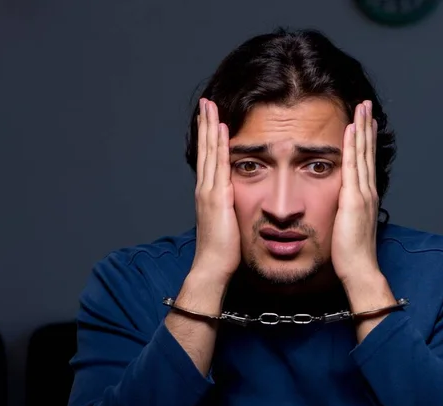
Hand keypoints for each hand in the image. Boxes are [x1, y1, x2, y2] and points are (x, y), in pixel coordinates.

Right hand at [190, 99, 240, 284]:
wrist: (212, 266)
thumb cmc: (222, 251)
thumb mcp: (227, 225)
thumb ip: (230, 211)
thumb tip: (237, 206)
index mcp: (208, 195)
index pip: (208, 159)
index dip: (208, 139)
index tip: (211, 120)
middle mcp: (205, 189)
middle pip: (205, 150)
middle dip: (206, 125)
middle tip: (206, 103)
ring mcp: (209, 192)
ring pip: (209, 152)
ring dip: (210, 128)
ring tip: (210, 106)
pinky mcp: (216, 198)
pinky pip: (219, 166)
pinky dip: (219, 146)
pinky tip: (222, 129)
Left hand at [331, 101, 380, 287]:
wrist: (359, 268)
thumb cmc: (351, 254)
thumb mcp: (347, 226)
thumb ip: (345, 212)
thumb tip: (338, 205)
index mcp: (365, 197)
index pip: (365, 162)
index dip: (365, 141)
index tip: (363, 122)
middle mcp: (367, 191)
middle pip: (367, 152)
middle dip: (366, 126)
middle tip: (366, 104)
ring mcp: (363, 194)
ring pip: (362, 154)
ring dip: (362, 128)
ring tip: (362, 107)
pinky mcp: (354, 199)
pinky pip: (352, 167)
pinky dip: (352, 146)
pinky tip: (350, 129)